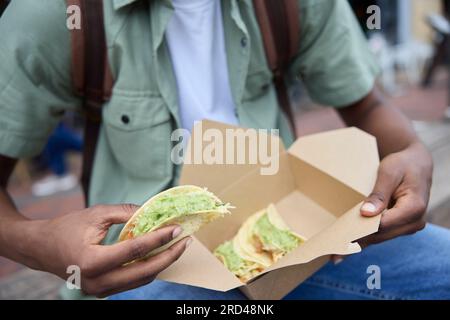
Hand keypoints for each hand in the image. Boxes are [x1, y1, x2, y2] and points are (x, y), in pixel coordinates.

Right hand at [17, 204, 190, 297]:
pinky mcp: (103, 291)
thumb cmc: (67, 228)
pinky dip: (147, 269)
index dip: (159, 239)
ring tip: (175, 247)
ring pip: (141, 280)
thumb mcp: (96, 214)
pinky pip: (132, 281)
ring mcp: (100, 290)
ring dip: (161, 264)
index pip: (135, 250)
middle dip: (168, 256)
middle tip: (184, 242)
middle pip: (144, 271)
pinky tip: (158, 254)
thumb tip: (152, 211)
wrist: (41, 248)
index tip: (176, 230)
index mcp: (93, 261)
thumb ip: (125, 213)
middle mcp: (97, 281)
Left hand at [331, 142, 431, 262]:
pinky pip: (380, 234)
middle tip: (332, 249)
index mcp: (414, 208)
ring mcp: (408, 226)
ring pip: (379, 238)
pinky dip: (364, 239)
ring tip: (335, 252)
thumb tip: (366, 213)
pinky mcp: (400, 226)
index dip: (361, 231)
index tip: (342, 237)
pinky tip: (346, 249)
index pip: (383, 224)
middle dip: (356, 241)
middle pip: (380, 234)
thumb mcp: (389, 173)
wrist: (416, 163)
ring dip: (358, 243)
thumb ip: (379, 194)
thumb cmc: (402, 164)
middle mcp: (414, 222)